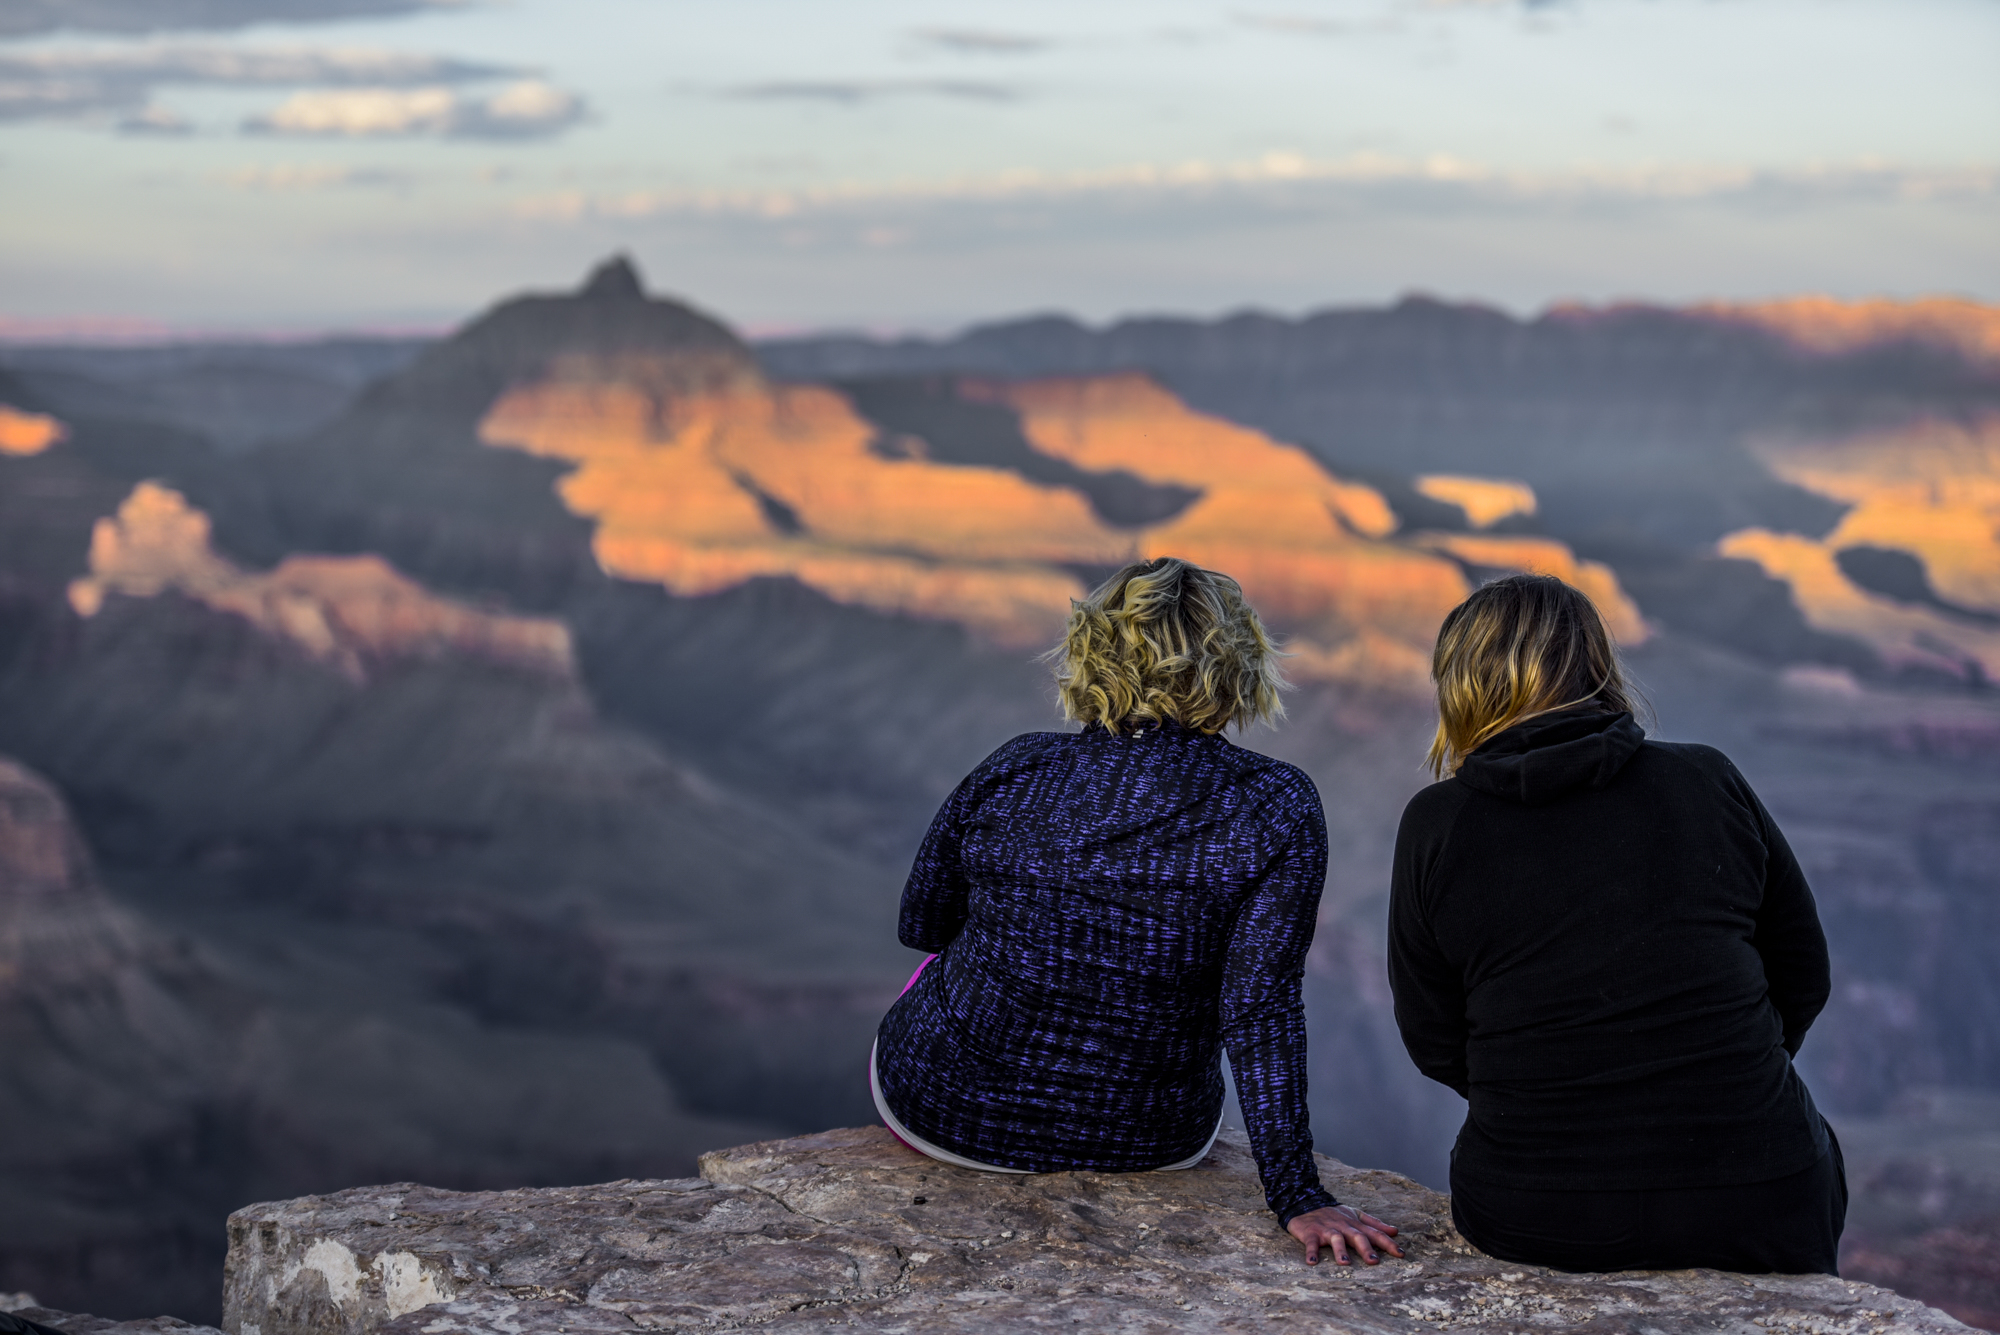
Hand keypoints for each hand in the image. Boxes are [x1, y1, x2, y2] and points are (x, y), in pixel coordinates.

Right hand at [1286, 1204, 1402, 1265]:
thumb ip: (1375, 1224)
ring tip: (1344, 1263)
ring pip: (1335, 1239)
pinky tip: (1312, 1262)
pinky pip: (1311, 1243)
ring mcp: (1327, 1230)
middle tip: (1374, 1262)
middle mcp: (1343, 1227)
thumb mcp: (1356, 1215)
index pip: (1375, 1233)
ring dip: (1340, 1251)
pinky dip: (1311, 1252)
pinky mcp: (1311, 1234)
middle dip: (1366, 1249)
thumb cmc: (1334, 1214)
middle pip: (1357, 1237)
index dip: (1388, 1244)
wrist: (1305, 1203)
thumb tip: (1396, 1231)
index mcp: (1355, 1225)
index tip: (1401, 1254)